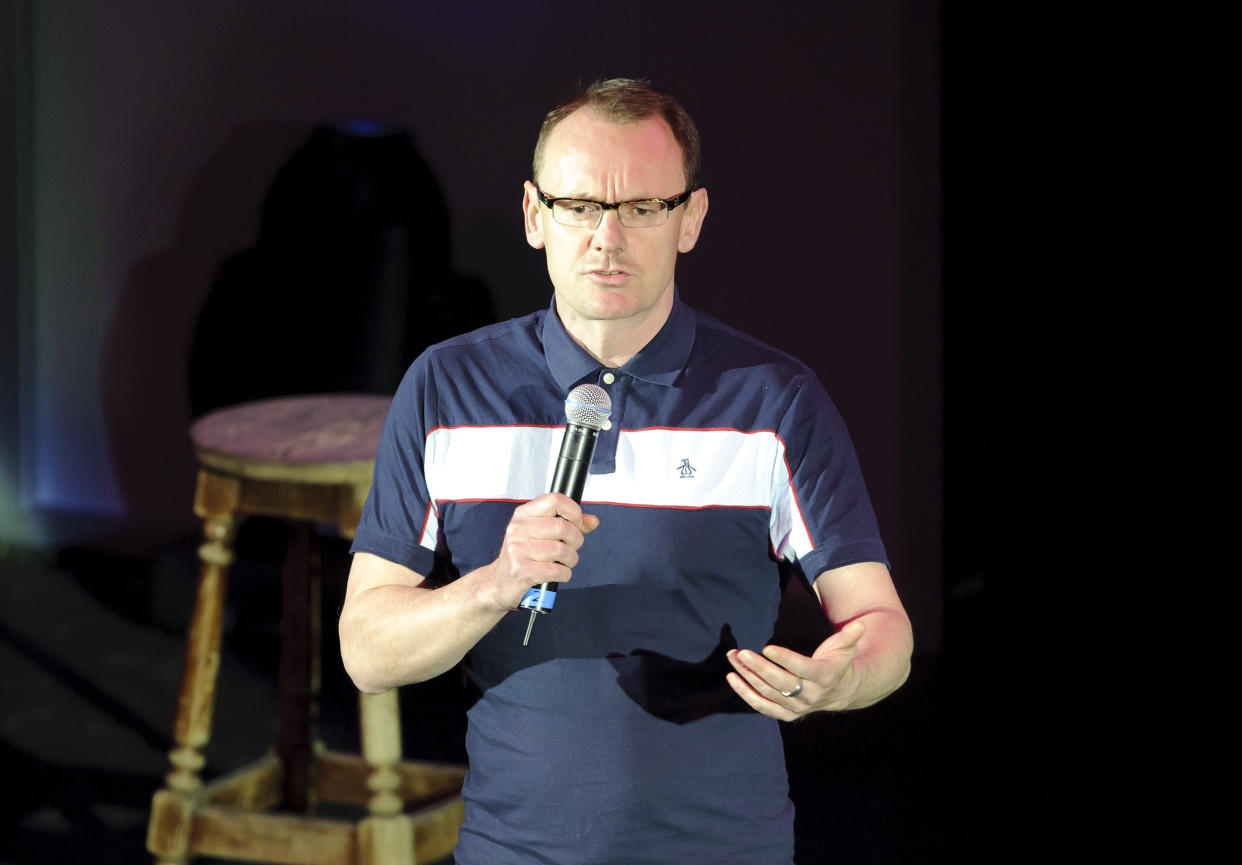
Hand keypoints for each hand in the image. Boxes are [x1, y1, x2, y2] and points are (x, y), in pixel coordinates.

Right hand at [480, 492, 598, 610]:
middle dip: (576, 540)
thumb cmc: (523, 556)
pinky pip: (556, 570)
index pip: (555, 500)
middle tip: (572, 548)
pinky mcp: (521, 570)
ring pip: (561, 550)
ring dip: (571, 559)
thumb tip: (593, 521)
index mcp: (524, 514)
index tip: (577, 523)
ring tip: (564, 562)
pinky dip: (564, 574)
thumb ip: (569, 525)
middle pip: (562, 527)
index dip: (573, 511)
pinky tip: (558, 574)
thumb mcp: (541, 534)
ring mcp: (518, 549)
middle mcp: (518, 528)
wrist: (498, 582)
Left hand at [725, 620, 865, 719]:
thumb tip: (860, 623)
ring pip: (768, 693)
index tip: (767, 648)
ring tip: (733, 658)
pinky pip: (762, 706)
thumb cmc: (838, 662)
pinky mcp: (786, 713)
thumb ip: (850, 636)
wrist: (841, 692)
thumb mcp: (845, 648)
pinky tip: (733, 678)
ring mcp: (796, 707)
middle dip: (759, 668)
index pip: (802, 669)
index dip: (785, 659)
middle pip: (781, 683)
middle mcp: (810, 695)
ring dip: (748, 676)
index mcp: (824, 677)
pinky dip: (746, 694)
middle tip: (741, 653)